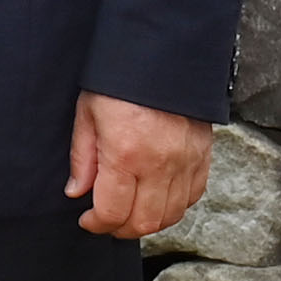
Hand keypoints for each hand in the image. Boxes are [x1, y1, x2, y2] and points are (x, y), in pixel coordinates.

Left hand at [65, 93, 212, 238]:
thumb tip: (77, 192)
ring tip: (130, 209)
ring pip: (171, 215)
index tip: (87, 219)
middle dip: (120, 228)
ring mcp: (186, 161)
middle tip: (107, 219)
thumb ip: (83, 158)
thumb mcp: (88, 113)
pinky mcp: (203, 154)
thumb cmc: (120, 80)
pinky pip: (193, 196)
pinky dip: (175, 205)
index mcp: (125, 155)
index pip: (112, 212)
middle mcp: (160, 164)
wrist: (163, 52)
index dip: (96, 224)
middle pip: (144, 223)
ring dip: (148, 221)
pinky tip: (157, 195)